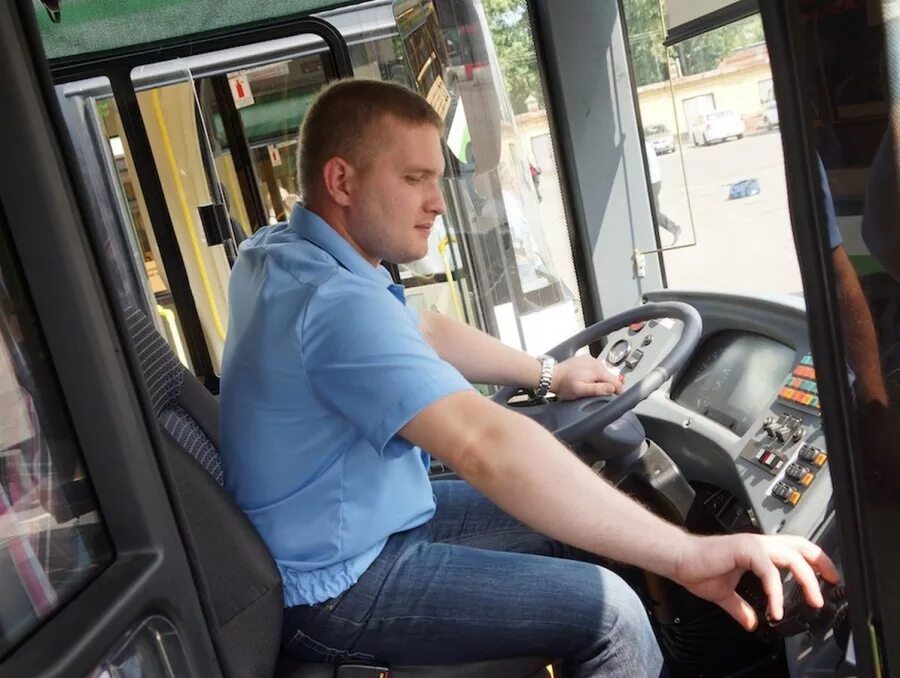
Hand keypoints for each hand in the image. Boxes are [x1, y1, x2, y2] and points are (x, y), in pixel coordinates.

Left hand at [551, 354, 622, 399]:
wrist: (552, 375)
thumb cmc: (564, 384)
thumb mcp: (581, 390)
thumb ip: (598, 389)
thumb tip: (612, 388)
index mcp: (598, 370)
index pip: (617, 382)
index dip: (618, 392)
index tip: (615, 398)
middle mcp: (596, 362)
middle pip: (611, 376)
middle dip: (610, 386)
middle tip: (600, 395)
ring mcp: (591, 359)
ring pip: (604, 372)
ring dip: (602, 380)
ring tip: (592, 387)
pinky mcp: (586, 359)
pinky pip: (597, 368)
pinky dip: (596, 375)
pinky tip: (588, 380)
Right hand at [672, 533, 839, 630]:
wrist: (678, 559)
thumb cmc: (696, 569)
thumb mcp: (724, 594)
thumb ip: (740, 607)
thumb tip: (751, 623)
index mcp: (756, 551)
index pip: (794, 550)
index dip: (815, 562)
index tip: (827, 580)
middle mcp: (758, 544)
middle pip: (801, 546)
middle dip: (822, 564)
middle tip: (832, 584)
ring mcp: (752, 545)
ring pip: (791, 557)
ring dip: (807, 579)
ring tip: (812, 601)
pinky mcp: (744, 550)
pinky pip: (769, 570)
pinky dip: (776, 591)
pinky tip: (774, 609)